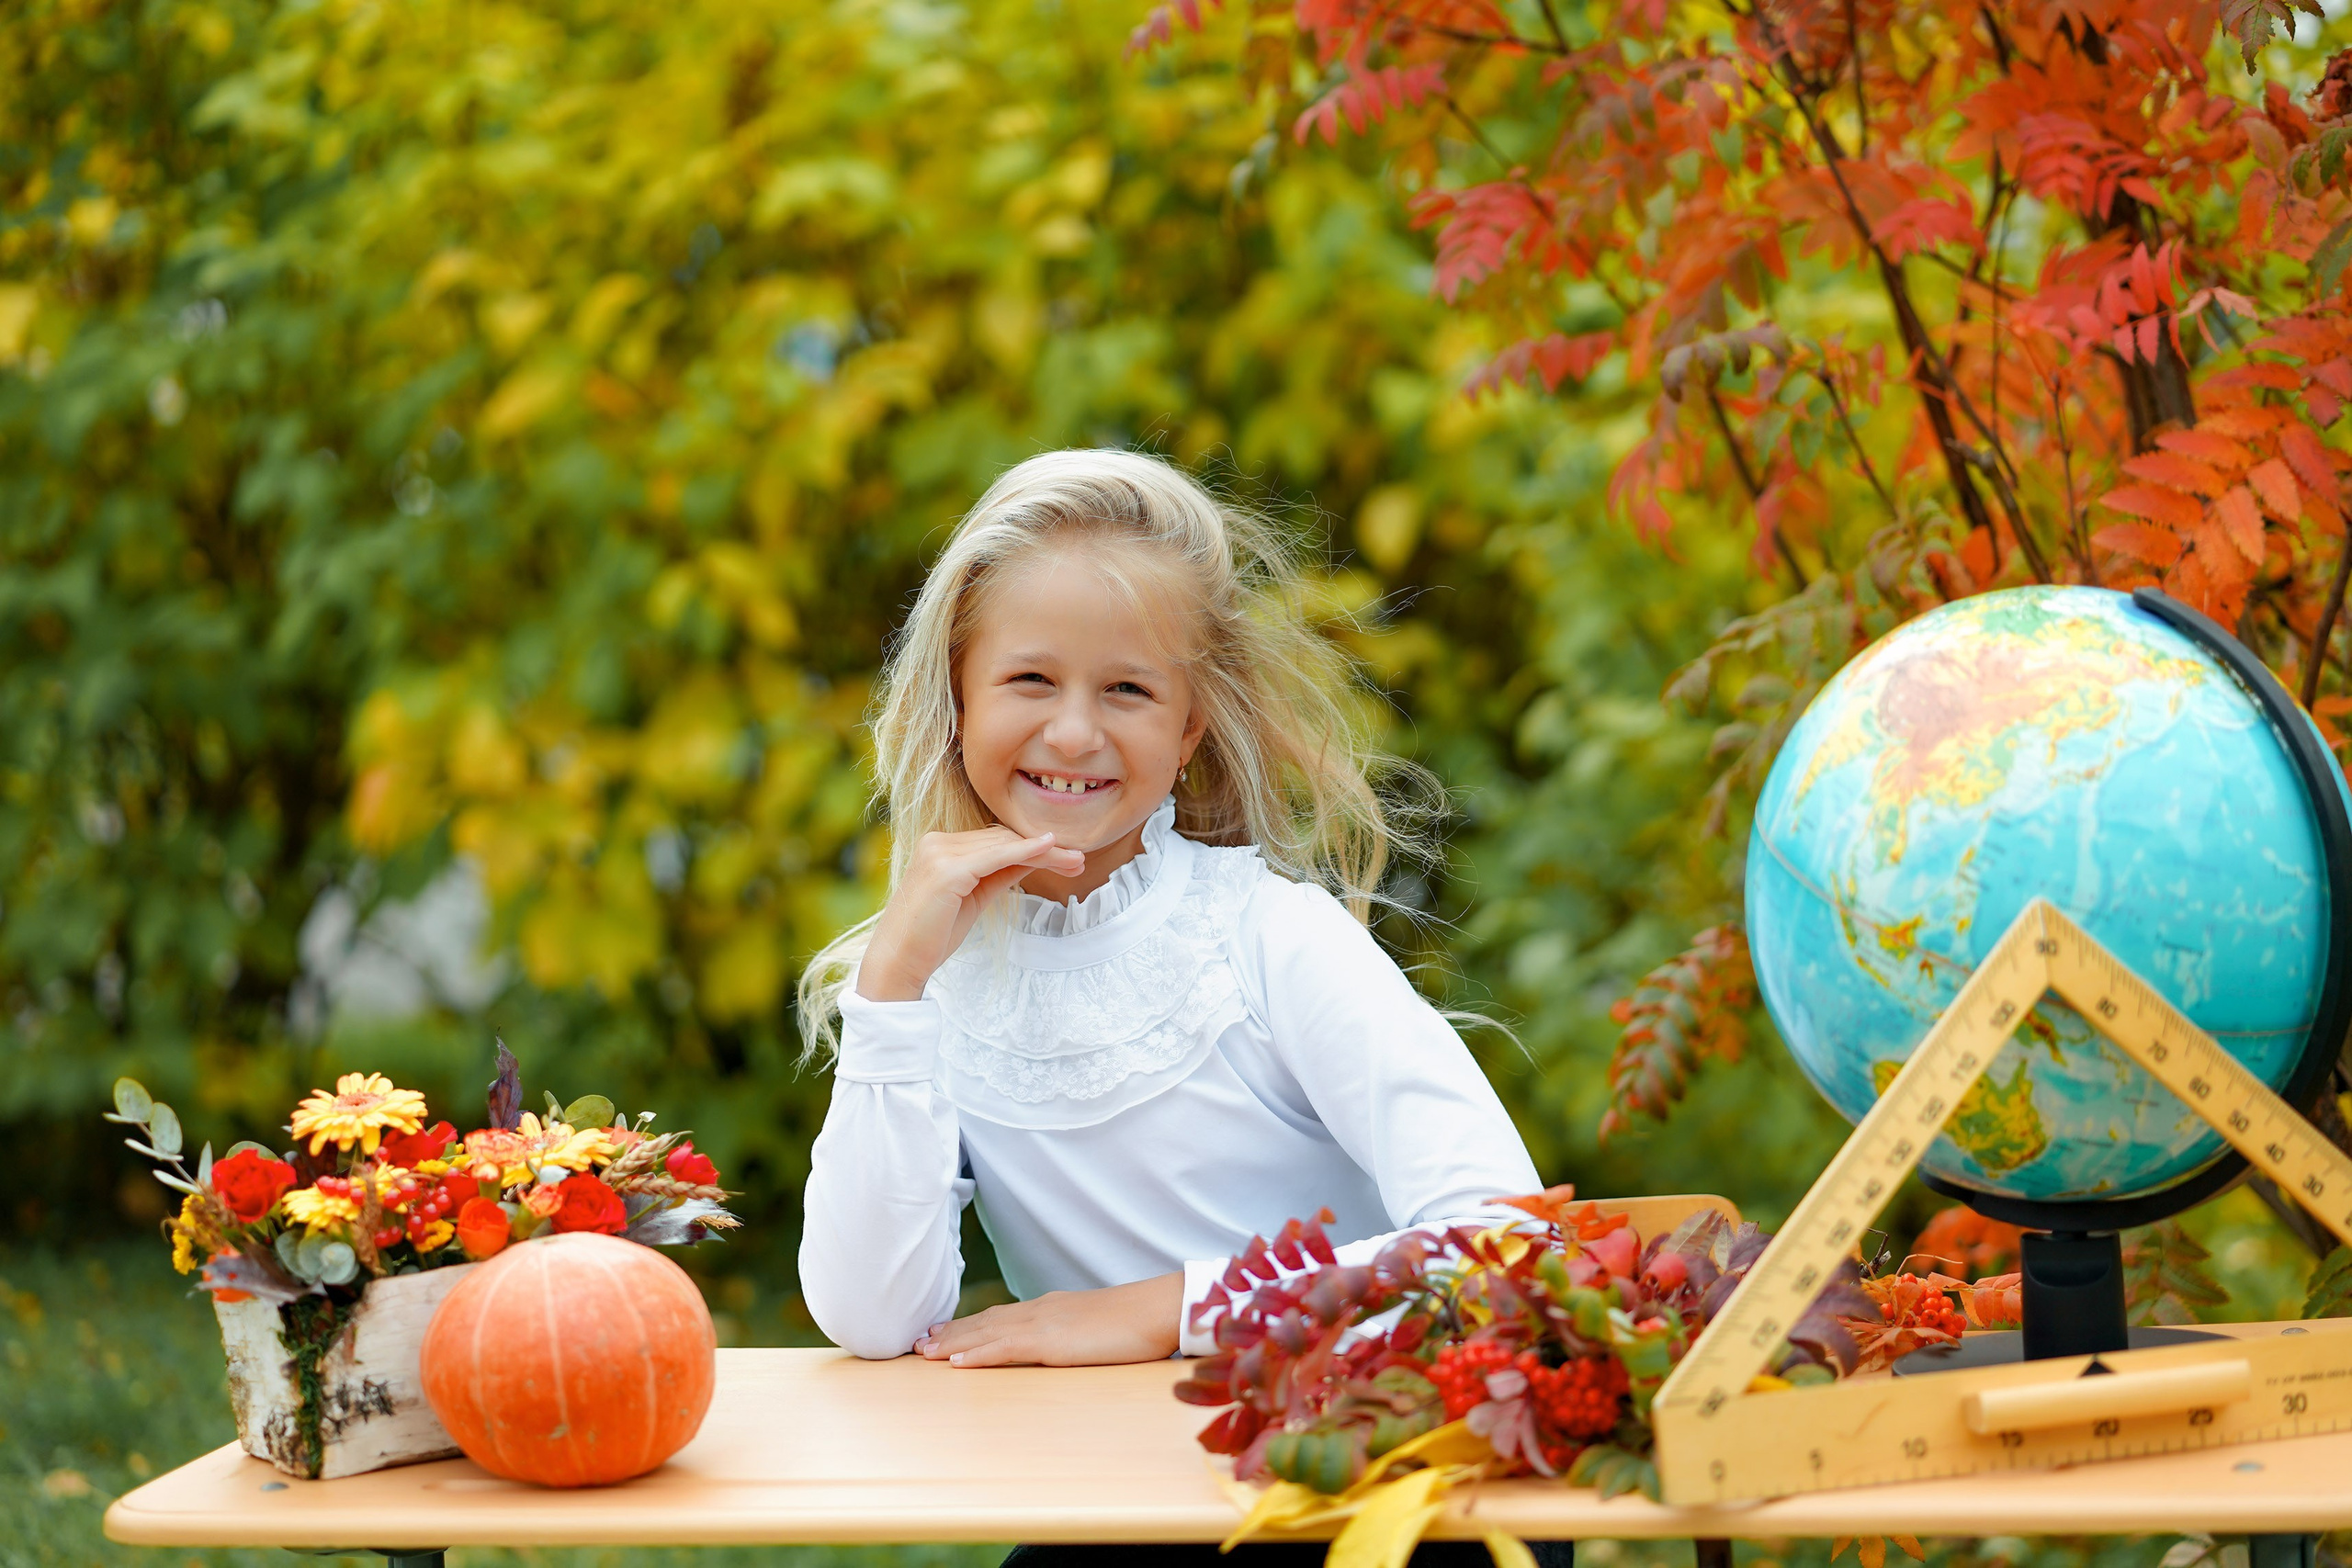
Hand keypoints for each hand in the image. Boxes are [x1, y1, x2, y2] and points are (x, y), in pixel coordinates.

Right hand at [857, 827, 1085, 1001]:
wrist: (898, 962)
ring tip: (1076, 861)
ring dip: (1044, 851)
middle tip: (1079, 859)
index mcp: (940, 846)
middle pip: (1003, 837)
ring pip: (1004, 844)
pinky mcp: (946, 870)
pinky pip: (995, 856)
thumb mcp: (974, 898)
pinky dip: (1025, 851)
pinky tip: (1048, 848)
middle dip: (1045, 848)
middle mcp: (937, 842)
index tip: (1066, 856)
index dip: (1032, 845)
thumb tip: (1034, 858)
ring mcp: (939, 853)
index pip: (996, 838)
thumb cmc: (932, 936)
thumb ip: (999, 874)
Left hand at [915, 1272, 1183, 1366]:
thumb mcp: (1099, 1330)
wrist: (1158, 1309)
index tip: (945, 1331)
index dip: (971, 1325)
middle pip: (985, 1322)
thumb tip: (1070, 1348)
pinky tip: (955, 1362)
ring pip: (986, 1333)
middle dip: (951, 1333)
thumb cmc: (1138, 1324)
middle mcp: (1040, 1311)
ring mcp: (1043, 1324)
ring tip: (924, 1352)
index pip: (1002, 1317)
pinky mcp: (1049, 1341)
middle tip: (920, 1342)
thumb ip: (1078, 1337)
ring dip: (953, 1343)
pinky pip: (1004, 1348)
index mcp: (1052, 1309)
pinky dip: (977, 1354)